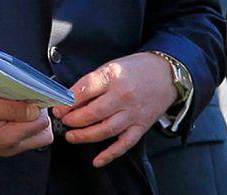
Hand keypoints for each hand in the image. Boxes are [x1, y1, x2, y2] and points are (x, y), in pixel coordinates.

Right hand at [0, 95, 51, 155]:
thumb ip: (12, 109)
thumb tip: (36, 110)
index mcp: (10, 138)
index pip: (42, 123)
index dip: (39, 106)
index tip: (30, 94)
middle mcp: (11, 147)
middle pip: (42, 134)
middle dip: (40, 115)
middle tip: (25, 99)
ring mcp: (5, 148)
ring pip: (32, 135)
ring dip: (28, 119)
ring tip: (13, 104)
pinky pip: (19, 136)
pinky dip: (18, 123)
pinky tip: (5, 110)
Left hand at [53, 52, 176, 167]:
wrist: (167, 74)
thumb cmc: (137, 68)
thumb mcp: (112, 66)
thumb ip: (94, 82)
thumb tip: (71, 98)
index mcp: (114, 76)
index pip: (84, 90)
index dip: (67, 101)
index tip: (58, 107)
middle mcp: (123, 96)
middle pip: (92, 113)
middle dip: (72, 120)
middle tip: (63, 121)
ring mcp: (133, 113)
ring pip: (105, 130)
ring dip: (84, 136)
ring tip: (71, 136)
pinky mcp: (141, 126)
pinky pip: (124, 144)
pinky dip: (110, 154)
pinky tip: (97, 160)